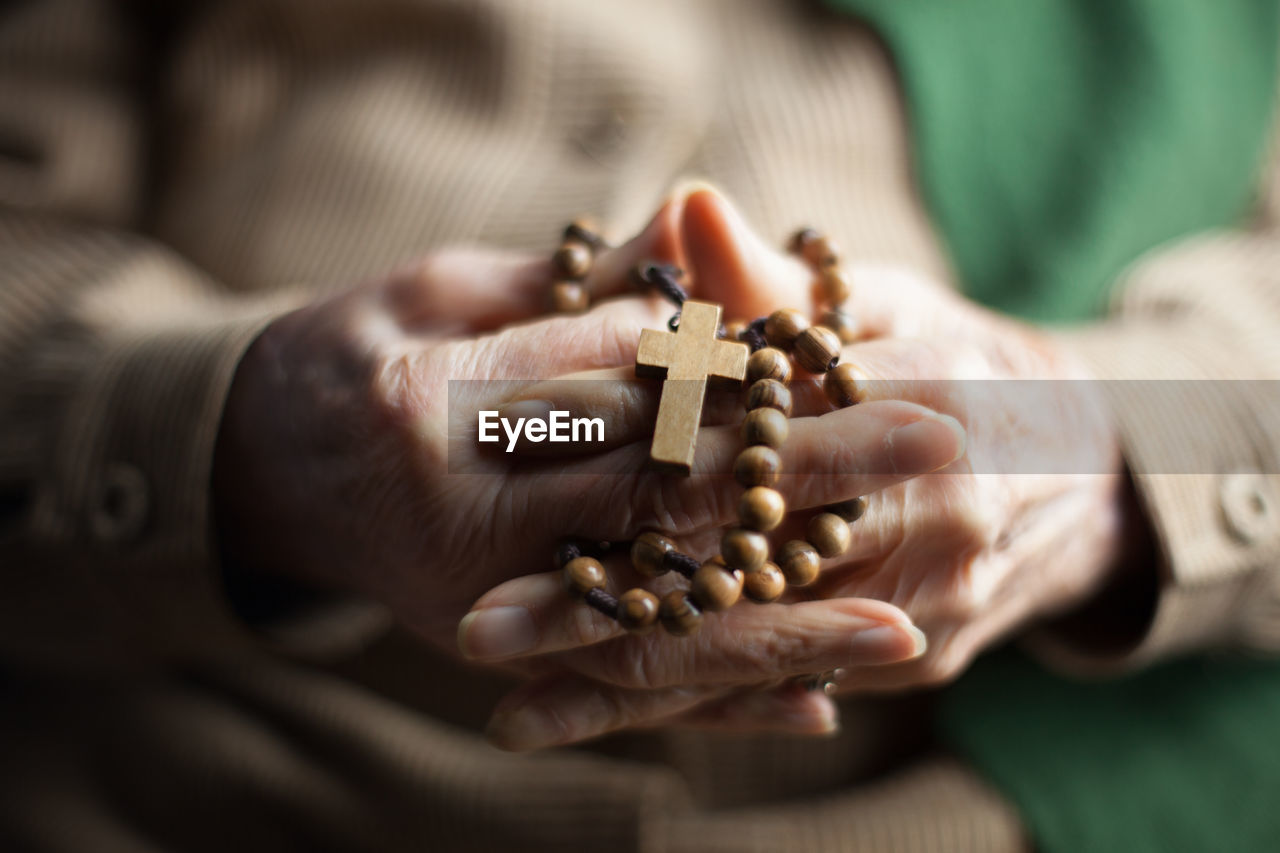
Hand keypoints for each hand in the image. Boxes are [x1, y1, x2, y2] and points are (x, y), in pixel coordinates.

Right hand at [211, 189, 952, 684]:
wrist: (264, 471)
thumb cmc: (355, 356)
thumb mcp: (437, 296)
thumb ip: (561, 292)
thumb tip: (687, 261)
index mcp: (432, 413)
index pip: (616, 390)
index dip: (744, 376)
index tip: (858, 358)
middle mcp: (460, 526)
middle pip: (665, 499)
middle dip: (808, 472)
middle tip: (933, 443)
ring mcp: (481, 607)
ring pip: (659, 619)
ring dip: (790, 621)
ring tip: (907, 623)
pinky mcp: (505, 654)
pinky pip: (624, 686)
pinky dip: (721, 699)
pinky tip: (821, 706)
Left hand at [468, 188, 1139, 745]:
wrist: (1084, 463)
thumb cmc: (957, 361)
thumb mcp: (880, 304)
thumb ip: (774, 280)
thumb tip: (682, 204)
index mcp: (924, 400)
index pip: (749, 440)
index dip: (625, 462)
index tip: (520, 487)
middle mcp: (935, 513)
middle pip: (738, 563)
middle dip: (604, 601)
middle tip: (481, 628)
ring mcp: (935, 599)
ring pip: (755, 645)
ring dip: (630, 682)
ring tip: (510, 705)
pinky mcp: (925, 655)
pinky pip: (793, 679)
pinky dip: (697, 702)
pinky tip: (600, 720)